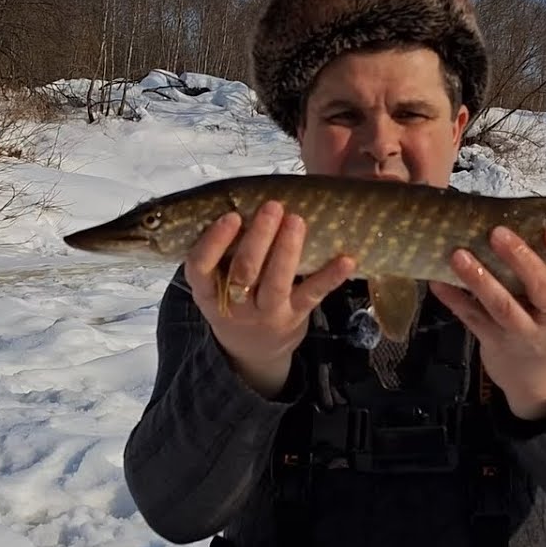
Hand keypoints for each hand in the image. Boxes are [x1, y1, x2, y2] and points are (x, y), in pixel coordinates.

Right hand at [183, 200, 356, 397]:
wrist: (253, 351)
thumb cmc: (234, 299)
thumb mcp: (215, 284)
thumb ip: (223, 251)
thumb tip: (244, 195)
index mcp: (207, 291)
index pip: (200, 267)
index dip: (214, 242)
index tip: (231, 216)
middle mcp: (234, 304)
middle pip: (243, 272)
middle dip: (259, 238)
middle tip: (272, 207)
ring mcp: (266, 313)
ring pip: (276, 283)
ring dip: (287, 251)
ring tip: (297, 221)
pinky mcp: (294, 317)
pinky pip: (312, 295)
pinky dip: (329, 277)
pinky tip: (345, 260)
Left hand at [429, 225, 545, 420]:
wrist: (540, 382)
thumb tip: (525, 221)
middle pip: (543, 290)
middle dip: (521, 260)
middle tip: (498, 233)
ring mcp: (525, 336)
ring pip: (503, 307)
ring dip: (480, 279)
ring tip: (458, 255)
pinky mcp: (495, 343)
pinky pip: (472, 318)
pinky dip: (453, 299)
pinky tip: (437, 281)